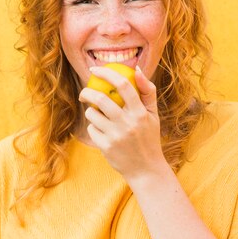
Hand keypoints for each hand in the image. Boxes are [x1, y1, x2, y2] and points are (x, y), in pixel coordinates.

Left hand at [78, 66, 166, 180]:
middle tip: (85, 93)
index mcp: (140, 113)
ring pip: (92, 114)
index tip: (95, 69)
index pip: (123, 85)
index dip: (107, 73)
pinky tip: (102, 132)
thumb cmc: (148, 137)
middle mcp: (128, 123)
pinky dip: (94, 127)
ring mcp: (116, 136)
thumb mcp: (153, 115)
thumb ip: (147, 91)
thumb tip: (137, 69)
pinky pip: (91, 129)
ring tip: (98, 116)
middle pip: (101, 98)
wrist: (146, 169)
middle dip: (87, 92)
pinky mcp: (106, 147)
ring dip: (91, 111)